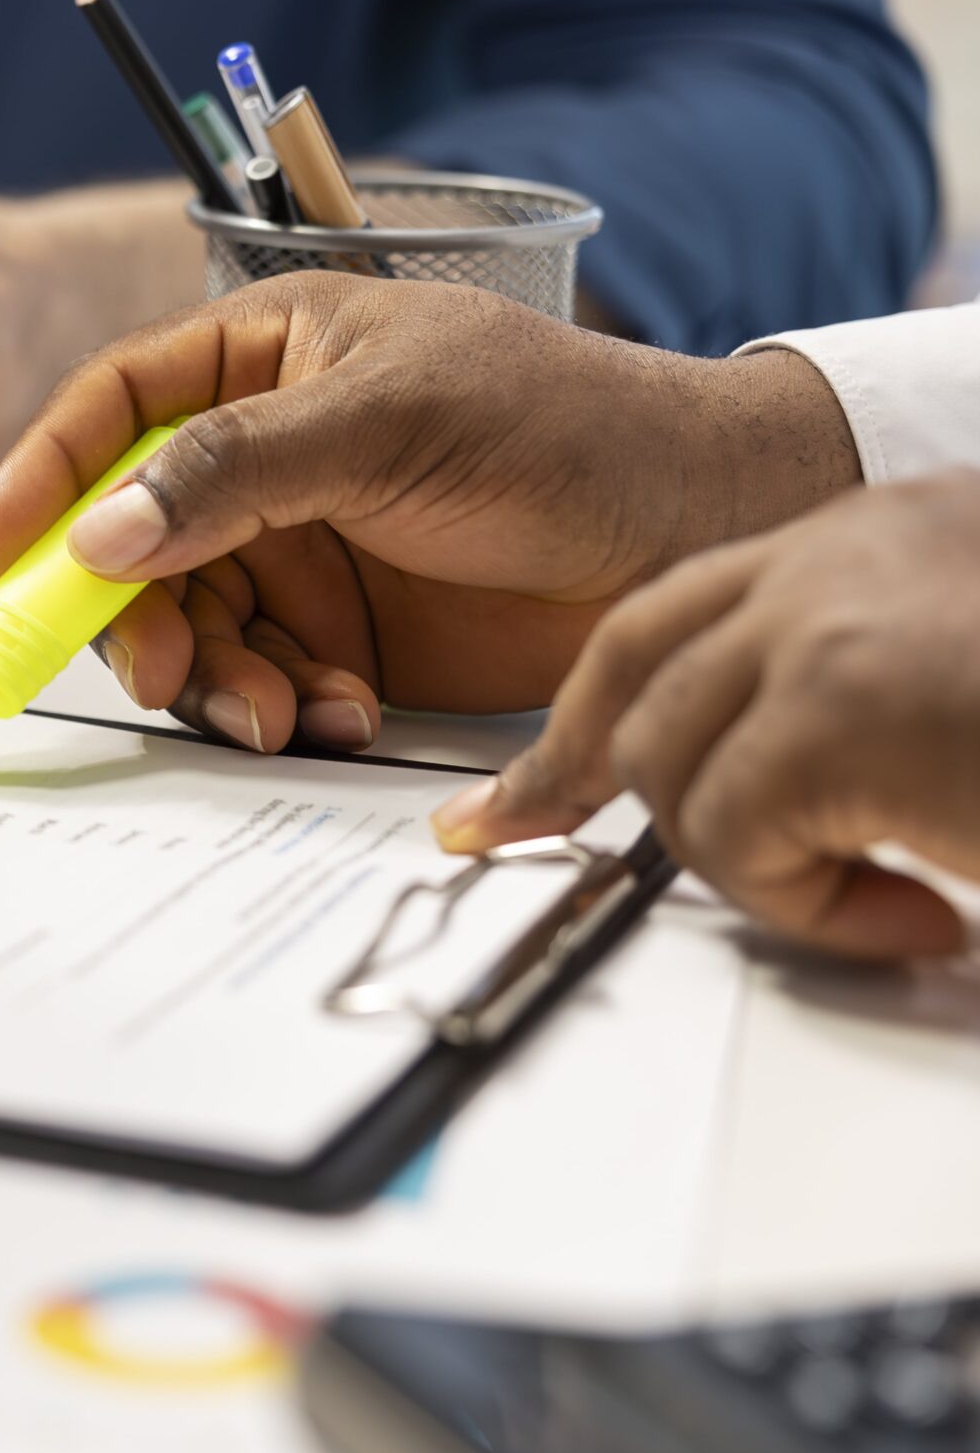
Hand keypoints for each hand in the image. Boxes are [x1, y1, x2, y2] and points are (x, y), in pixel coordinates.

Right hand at [0, 273, 863, 752]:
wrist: (693, 528)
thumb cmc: (561, 426)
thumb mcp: (387, 422)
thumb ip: (233, 471)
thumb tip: (98, 535)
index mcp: (261, 357)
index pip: (114, 403)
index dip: (43, 474)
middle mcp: (260, 453)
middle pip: (131, 540)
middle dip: (141, 616)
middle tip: (167, 676)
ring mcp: (296, 544)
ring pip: (191, 624)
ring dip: (221, 680)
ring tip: (284, 713)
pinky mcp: (336, 631)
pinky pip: (259, 680)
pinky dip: (285, 708)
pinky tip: (345, 712)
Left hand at [432, 479, 979, 959]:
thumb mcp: (967, 672)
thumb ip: (869, 685)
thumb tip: (820, 770)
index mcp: (868, 536)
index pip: (679, 613)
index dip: (594, 703)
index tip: (525, 781)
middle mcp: (835, 554)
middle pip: (635, 678)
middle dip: (570, 777)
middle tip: (518, 833)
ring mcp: (825, 623)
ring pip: (662, 763)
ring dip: (746, 861)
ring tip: (872, 900)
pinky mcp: (842, 708)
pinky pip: (731, 840)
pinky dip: (805, 908)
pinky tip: (908, 916)